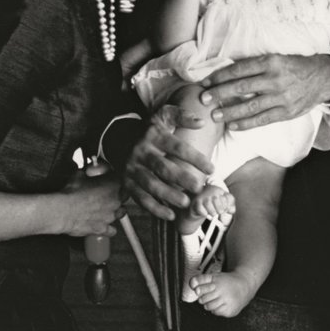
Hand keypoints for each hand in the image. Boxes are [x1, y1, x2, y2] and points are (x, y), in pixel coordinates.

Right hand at [60, 172, 125, 236]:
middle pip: (124, 196)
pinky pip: (112, 231)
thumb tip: (85, 171)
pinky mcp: (103, 228)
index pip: (121, 179)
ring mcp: (110, 215)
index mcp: (112, 184)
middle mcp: (115, 200)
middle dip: (118, 194)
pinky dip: (109, 229)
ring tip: (108, 208)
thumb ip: (87, 172)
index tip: (109, 180)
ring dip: (116, 210)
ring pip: (121, 213)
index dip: (115, 179)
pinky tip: (104, 225)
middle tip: (109, 193)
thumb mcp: (79, 175)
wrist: (63, 211)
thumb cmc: (71, 193)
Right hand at [122, 104, 213, 220]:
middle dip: (181, 178)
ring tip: (185, 202)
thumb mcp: (162, 116)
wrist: (117, 138)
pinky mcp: (127, 182)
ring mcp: (133, 168)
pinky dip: (154, 208)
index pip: (176, 147)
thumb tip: (201, 122)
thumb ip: (182, 116)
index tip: (212, 168)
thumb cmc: (149, 130)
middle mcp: (141, 152)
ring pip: (150, 184)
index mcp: (153, 135)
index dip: (195, 158)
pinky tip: (170, 214)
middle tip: (199, 187)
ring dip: (168, 195)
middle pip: (162, 167)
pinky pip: (140, 198)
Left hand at [199, 54, 329, 130]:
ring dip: (230, 111)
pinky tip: (232, 125)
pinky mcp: (286, 112)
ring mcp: (281, 97)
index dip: (220, 76)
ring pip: (250, 106)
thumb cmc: (292, 67)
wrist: (321, 78)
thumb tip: (226, 73)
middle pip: (242, 87)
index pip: (240, 69)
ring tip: (214, 115)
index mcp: (270, 62)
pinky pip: (262, 120)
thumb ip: (255, 66)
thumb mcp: (275, 58)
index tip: (206, 82)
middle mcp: (275, 79)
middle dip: (220, 93)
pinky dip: (246, 124)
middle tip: (203, 98)